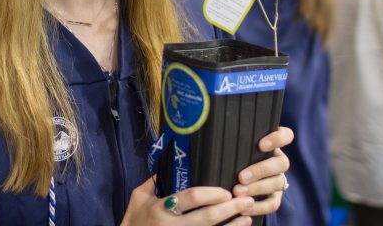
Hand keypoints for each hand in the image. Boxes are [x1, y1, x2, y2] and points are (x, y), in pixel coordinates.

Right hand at [122, 177, 254, 224]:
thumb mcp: (138, 197)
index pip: (190, 198)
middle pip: (206, 218)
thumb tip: (171, 162)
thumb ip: (153, 181)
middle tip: (247, 200)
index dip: (211, 194)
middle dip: (229, 209)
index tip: (226, 191)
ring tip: (248, 216)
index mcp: (160, 209)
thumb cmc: (133, 221)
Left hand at [232, 126, 293, 215]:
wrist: (234, 179)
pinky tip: (244, 208)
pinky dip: (259, 207)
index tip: (261, 145)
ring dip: (257, 188)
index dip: (278, 139)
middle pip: (281, 164)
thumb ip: (235, 141)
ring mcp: (279, 180)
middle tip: (241, 177)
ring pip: (277, 183)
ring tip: (238, 192)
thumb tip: (219, 139)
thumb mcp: (236, 147)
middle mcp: (278, 161)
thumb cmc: (233, 156)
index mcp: (273, 145)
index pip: (286, 135)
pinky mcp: (275, 197)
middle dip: (261, 170)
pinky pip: (273, 204)